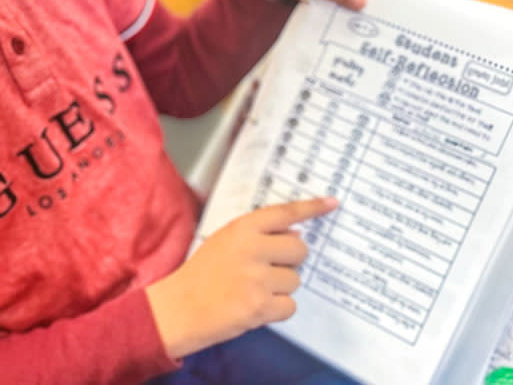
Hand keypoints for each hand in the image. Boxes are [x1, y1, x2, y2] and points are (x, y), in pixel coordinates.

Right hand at [146, 197, 337, 358]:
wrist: (180, 307)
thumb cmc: (202, 272)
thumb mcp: (225, 240)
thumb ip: (258, 233)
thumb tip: (296, 235)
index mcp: (243, 228)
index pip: (285, 213)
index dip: (311, 208)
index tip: (332, 203)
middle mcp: (253, 249)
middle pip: (300, 249)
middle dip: (291, 259)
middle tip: (271, 267)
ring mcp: (258, 279)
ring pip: (296, 280)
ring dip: (281, 286)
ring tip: (255, 288)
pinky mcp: (260, 308)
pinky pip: (290, 306)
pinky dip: (278, 308)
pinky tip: (257, 305)